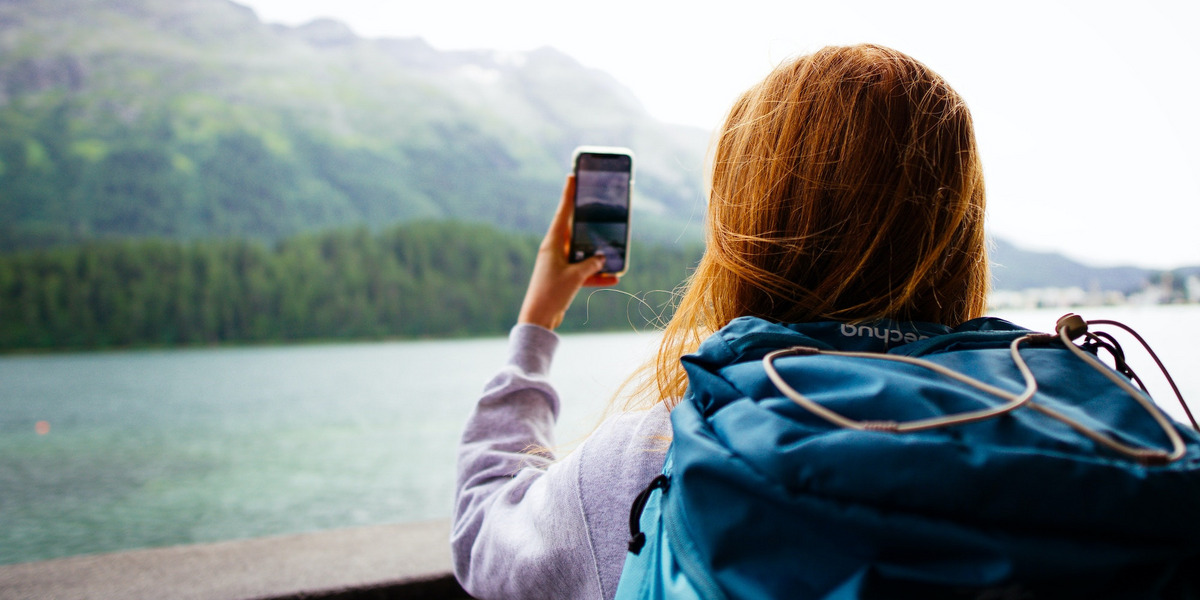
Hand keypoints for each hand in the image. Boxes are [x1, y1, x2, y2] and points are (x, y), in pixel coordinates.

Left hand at [518, 175, 619, 329]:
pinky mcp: (563, 278)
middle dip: (587, 221)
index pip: (562, 213)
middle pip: (574, 229)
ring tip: (613, 246)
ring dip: (596, 252)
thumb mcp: (575, 277)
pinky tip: (614, 277)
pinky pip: (583, 271)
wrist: (538, 319)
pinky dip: (596, 274)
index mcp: (552, 243)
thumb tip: (603, 257)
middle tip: (599, 206)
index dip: (568, 194)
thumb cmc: (551, 294)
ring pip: (581, 251)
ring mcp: (559, 264)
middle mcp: (554, 250)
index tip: (572, 176)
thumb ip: (591, 264)